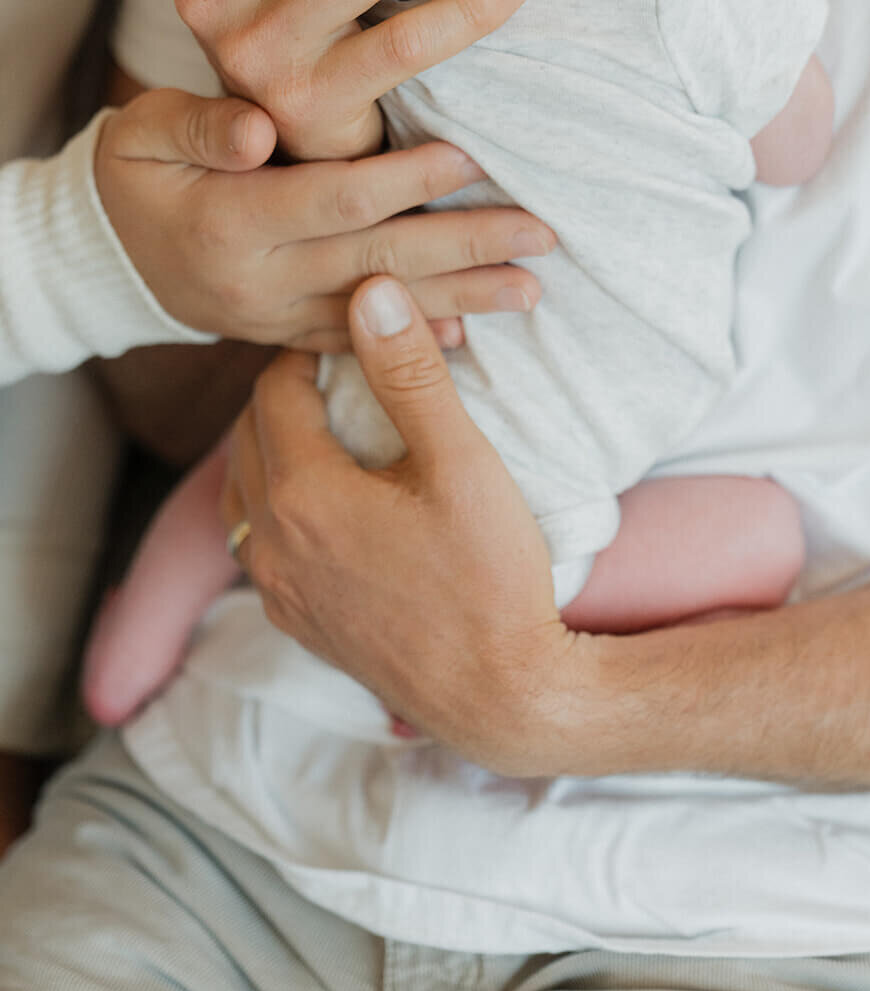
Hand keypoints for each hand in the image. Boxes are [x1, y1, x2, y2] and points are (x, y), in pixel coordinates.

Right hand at [96, 92, 554, 351]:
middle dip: (464, 248)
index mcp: (227, 221)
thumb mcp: (142, 130)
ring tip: (532, 287)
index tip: (472, 157)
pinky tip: (470, 335)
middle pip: (377, 263)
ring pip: (380, 314)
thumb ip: (199, 124)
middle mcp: (257, 281)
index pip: (334, 198)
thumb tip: (260, 126)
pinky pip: (356, 346)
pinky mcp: (283, 338)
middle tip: (542, 232)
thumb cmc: (136, 169)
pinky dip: (413, 341)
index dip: (405, 180)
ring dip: (462, 300)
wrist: (103, 256)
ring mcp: (273, 319)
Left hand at [221, 276, 590, 772]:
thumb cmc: (493, 578)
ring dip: (275, 447)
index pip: (274, 389)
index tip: (353, 331)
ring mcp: (278, 591)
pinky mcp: (297, 623)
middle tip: (342, 366)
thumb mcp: (462, 462)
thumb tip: (372, 292)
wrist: (502, 698)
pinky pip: (260, 542)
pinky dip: (278, 502)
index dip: (309, 349)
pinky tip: (330, 498)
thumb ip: (410, 374)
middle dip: (287, 391)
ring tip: (331, 423)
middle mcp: (272, 544)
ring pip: (245, 491)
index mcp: (303, 494)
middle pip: (249, 435)